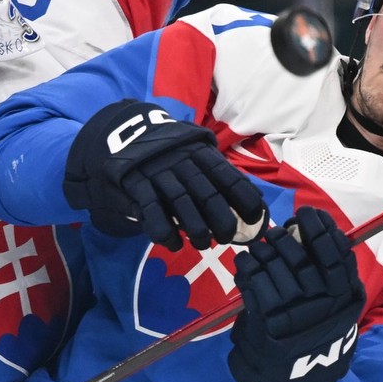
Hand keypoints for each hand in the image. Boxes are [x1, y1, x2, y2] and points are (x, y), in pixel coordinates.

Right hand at [63, 99, 266, 250]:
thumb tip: (256, 199)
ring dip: (196, 229)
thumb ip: (221, 174)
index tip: (254, 217)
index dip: (244, 198)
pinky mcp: (136, 184)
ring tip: (203, 244)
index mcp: (201, 153)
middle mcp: (182, 161)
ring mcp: (158, 172)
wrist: (126, 136)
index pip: (228, 176)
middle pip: (208, 194)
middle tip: (226, 238)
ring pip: (182, 204)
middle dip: (222, 221)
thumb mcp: (197, 154)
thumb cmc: (172, 154)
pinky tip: (174, 245)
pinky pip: (152, 211)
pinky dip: (165, 232)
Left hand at [228, 206, 364, 381]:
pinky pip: (255, 284)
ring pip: (276, 266)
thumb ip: (333, 273)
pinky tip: (246, 264)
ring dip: (264, 250)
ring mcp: (297, 314)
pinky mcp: (269, 325)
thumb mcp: (339, 309)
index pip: (337, 251)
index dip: (322, 227)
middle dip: (286, 237)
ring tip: (260, 248)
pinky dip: (247, 268)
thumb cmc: (316, 336)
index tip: (308, 213)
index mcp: (346, 297)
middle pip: (302, 255)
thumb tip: (312, 230)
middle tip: (278, 233)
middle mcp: (324, 304)